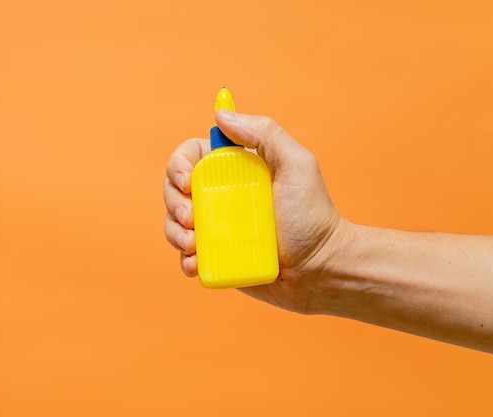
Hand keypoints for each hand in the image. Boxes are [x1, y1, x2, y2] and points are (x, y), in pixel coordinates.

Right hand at [164, 110, 352, 313]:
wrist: (320, 268)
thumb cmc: (311, 215)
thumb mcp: (296, 165)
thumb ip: (265, 133)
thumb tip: (221, 115)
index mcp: (235, 169)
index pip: (192, 156)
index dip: (178, 165)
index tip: (187, 182)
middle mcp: (221, 195)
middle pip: (175, 189)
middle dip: (173, 202)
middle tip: (190, 218)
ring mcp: (217, 227)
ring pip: (175, 222)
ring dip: (174, 232)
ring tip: (192, 245)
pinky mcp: (216, 256)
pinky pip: (187, 255)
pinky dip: (184, 259)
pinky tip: (193, 263)